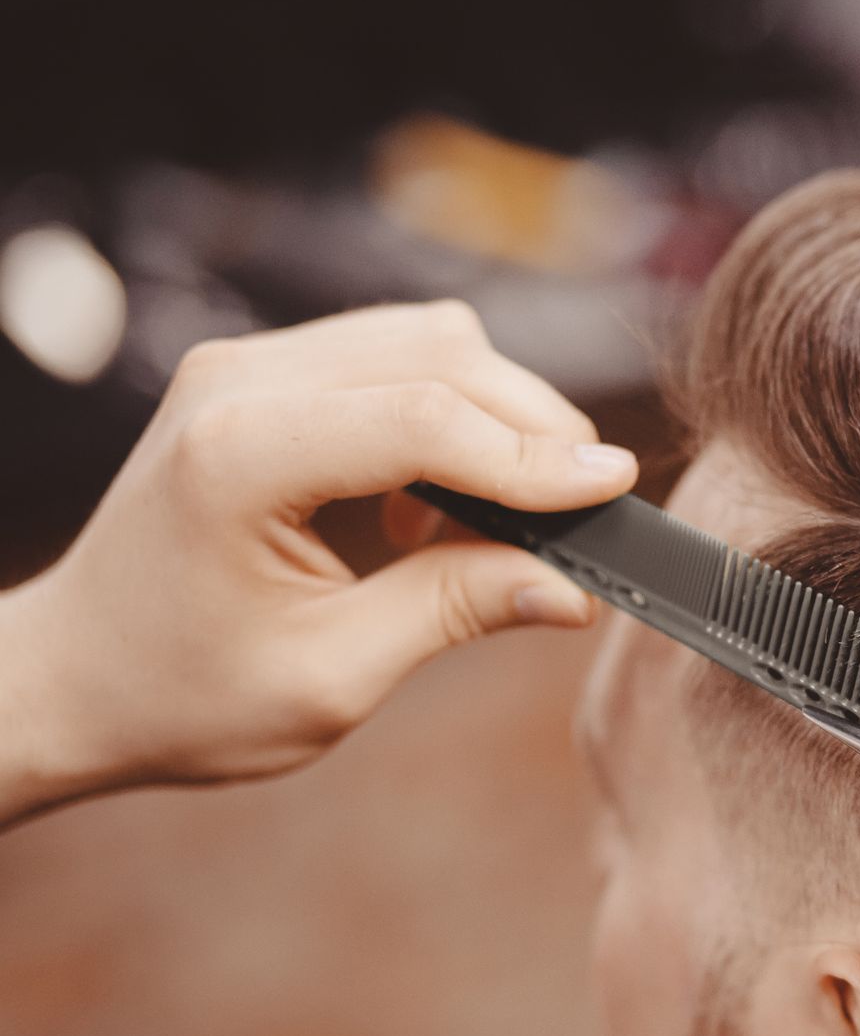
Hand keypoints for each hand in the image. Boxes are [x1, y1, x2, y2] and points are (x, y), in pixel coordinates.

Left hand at [0, 302, 637, 825]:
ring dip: (492, 411)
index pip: (427, 420)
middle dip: (531, 424)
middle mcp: (239, 384)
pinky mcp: (259, 376)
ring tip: (506, 509)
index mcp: (241, 457)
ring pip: (424, 341)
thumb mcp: (331, 677)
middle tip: (588, 506)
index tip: (615, 489)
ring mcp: (244, 367)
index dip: (535, 456)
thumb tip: (571, 589)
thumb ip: (455, 613)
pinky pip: (388, 356)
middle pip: (439, 356)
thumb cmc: (178, 695)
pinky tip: (437, 496)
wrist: (69, 678)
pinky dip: (446, 410)